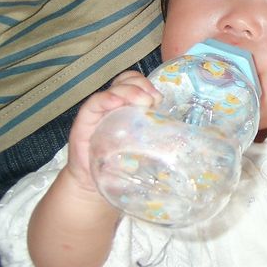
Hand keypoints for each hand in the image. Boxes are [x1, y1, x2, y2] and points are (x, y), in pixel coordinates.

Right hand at [66, 70, 161, 192]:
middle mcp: (112, 105)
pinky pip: (94, 104)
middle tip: (152, 102)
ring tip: (142, 102)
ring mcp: (98, 112)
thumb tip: (183, 135)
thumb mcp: (143, 146)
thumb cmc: (122, 165)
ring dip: (129, 91)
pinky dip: (106, 99)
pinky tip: (115, 102)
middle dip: (142, 86)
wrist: (93, 185)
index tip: (159, 100)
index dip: (148, 86)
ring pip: (113, 88)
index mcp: (128, 107)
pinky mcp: (84, 122)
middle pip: (126, 81)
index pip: (137, 83)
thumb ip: (156, 136)